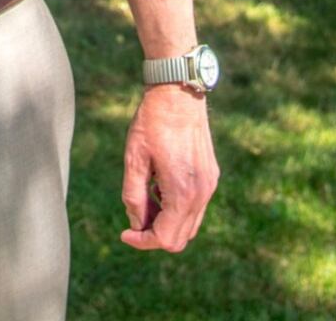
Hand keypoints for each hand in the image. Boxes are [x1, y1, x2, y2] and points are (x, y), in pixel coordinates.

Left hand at [119, 83, 219, 251]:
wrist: (178, 93)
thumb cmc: (152, 123)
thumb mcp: (134, 159)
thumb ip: (133, 195)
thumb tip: (135, 222)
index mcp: (182, 192)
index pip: (165, 239)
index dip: (142, 241)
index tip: (125, 232)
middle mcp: (201, 193)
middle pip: (180, 238)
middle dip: (154, 234)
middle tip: (134, 214)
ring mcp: (209, 185)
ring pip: (190, 225)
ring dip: (166, 221)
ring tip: (146, 197)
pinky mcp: (211, 176)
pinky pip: (196, 208)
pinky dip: (177, 209)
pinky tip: (160, 186)